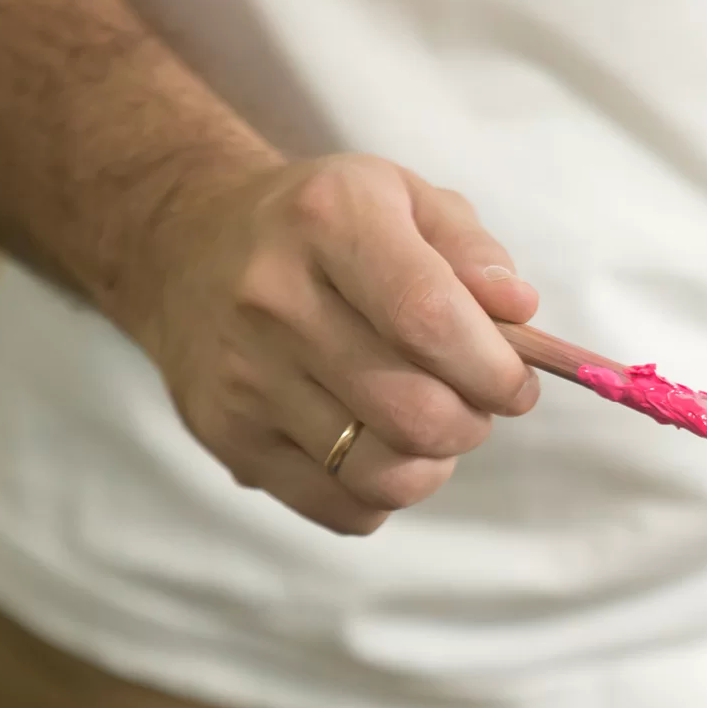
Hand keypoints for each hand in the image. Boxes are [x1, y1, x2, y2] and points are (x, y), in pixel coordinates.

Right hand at [124, 154, 539, 533]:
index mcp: (330, 221)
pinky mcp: (227, 435)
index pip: (431, 321)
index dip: (496, 370)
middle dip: (473, 422)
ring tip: (427, 424)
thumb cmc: (326, 229)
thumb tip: (518, 313)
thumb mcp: (405, 199)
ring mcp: (244, 374)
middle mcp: (274, 298)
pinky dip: (383, 494)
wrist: (187, 245)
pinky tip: (379, 447)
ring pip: (384, 475)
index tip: (515, 383)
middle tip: (472, 401)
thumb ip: (474, 251)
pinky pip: (341, 508)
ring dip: (433, 464)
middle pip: (415, 412)